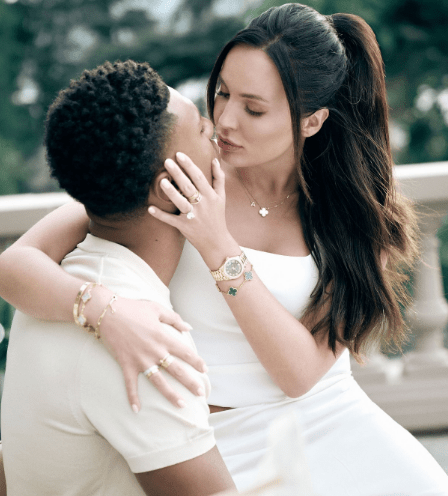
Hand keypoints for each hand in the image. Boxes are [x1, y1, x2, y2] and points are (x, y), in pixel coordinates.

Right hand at [96, 297, 207, 411]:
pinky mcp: (126, 364)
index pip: (185, 352)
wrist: (107, 312)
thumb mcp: (157, 309)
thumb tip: (189, 328)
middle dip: (190, 382)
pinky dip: (132, 397)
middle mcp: (154, 351)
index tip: (205, 370)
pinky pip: (130, 384)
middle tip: (200, 393)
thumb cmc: (133, 308)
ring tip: (181, 405)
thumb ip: (175, 319)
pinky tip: (136, 410)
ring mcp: (140, 360)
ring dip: (170, 394)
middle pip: (176, 370)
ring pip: (158, 381)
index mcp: (163, 337)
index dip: (196, 361)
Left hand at [148, 153, 239, 268]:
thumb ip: (219, 178)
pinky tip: (150, 208)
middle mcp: (202, 205)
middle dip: (178, 174)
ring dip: (171, 192)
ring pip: (181, 203)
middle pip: (189, 187)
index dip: (189, 165)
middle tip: (167, 161)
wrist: (217, 242)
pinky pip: (171, 220)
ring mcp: (193, 217)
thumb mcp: (222, 197)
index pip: (199, 177)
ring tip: (162, 181)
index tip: (179, 154)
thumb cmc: (217, 217)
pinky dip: (160, 215)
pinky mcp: (185, 227)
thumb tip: (214, 160)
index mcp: (211, 196)